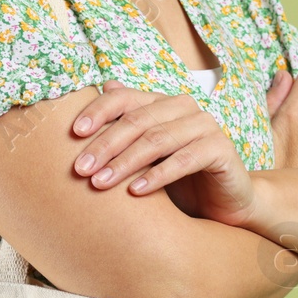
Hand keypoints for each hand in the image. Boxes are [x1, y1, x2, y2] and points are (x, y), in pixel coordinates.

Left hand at [70, 82, 258, 226]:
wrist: (223, 207)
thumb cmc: (178, 182)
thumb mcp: (145, 158)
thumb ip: (124, 131)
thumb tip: (100, 91)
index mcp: (161, 104)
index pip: (124, 98)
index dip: (98, 112)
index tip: (74, 134)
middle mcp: (184, 108)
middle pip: (137, 121)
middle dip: (105, 145)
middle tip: (81, 169)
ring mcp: (205, 125)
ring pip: (157, 139)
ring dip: (126, 162)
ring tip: (101, 183)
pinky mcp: (221, 148)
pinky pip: (185, 159)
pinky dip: (158, 176)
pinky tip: (136, 192)